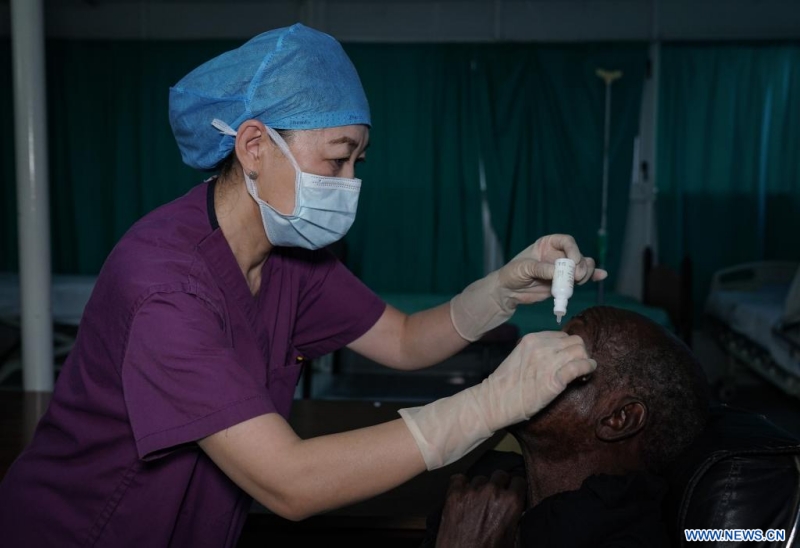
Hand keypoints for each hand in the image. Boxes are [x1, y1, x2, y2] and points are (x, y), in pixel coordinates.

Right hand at [398, 331, 595, 468]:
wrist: (494, 401)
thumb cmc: (506, 383)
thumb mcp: (520, 357)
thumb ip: (537, 352)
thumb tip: (557, 354)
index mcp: (532, 339)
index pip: (563, 336)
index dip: (569, 347)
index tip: (568, 359)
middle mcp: (542, 346)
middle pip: (575, 341)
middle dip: (580, 353)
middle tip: (578, 367)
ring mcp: (549, 361)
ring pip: (581, 351)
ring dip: (585, 361)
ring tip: (582, 374)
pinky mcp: (555, 379)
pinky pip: (580, 366)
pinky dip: (588, 369)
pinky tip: (586, 376)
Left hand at [436, 471, 525, 547]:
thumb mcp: (511, 537)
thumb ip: (514, 516)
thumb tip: (514, 509)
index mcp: (511, 502)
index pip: (519, 481)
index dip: (516, 487)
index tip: (512, 491)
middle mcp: (492, 491)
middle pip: (500, 474)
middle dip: (500, 483)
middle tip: (495, 496)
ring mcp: (472, 491)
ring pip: (480, 478)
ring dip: (481, 487)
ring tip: (477, 501)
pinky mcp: (454, 494)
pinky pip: (459, 478)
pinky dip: (461, 485)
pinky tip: (463, 495)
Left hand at [497, 234, 607, 305]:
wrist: (508, 292)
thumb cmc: (512, 274)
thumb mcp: (523, 268)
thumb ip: (541, 269)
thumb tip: (558, 273)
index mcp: (547, 244)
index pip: (566, 241)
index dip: (573, 250)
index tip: (573, 262)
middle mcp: (557, 255)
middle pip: (578, 255)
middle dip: (581, 265)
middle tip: (577, 277)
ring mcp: (562, 269)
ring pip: (582, 267)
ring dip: (585, 274)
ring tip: (578, 282)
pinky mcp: (564, 282)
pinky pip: (580, 279)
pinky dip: (591, 277)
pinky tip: (601, 276)